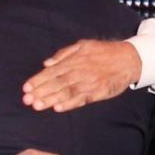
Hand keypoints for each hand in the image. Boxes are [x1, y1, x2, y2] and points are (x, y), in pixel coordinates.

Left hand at [22, 40, 141, 112]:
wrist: (129, 58)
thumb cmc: (104, 52)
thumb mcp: (83, 45)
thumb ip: (63, 54)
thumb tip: (46, 63)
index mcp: (74, 60)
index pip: (52, 71)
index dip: (38, 80)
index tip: (26, 88)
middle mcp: (80, 71)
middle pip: (57, 83)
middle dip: (40, 92)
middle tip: (27, 100)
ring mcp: (89, 82)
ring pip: (67, 92)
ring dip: (51, 99)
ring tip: (38, 106)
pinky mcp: (99, 92)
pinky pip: (82, 99)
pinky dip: (70, 104)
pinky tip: (59, 108)